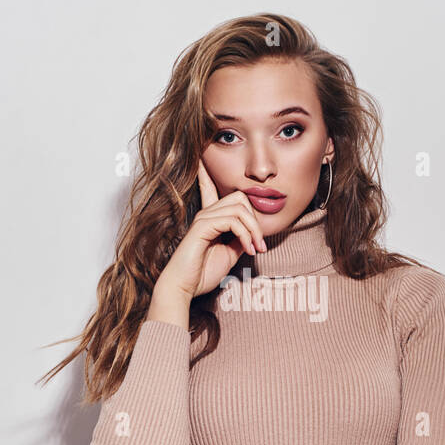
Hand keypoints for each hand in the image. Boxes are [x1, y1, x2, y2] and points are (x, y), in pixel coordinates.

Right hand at [155, 159, 267, 299]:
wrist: (184, 288)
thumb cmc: (202, 274)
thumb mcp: (229, 254)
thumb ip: (239, 239)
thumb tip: (253, 232)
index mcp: (209, 218)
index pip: (210, 187)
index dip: (207, 172)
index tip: (203, 156)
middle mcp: (205, 214)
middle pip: (240, 198)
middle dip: (256, 220)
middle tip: (260, 244)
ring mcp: (203, 219)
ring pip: (240, 208)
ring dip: (254, 230)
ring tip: (256, 249)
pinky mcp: (202, 227)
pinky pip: (232, 221)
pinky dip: (246, 235)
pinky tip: (247, 250)